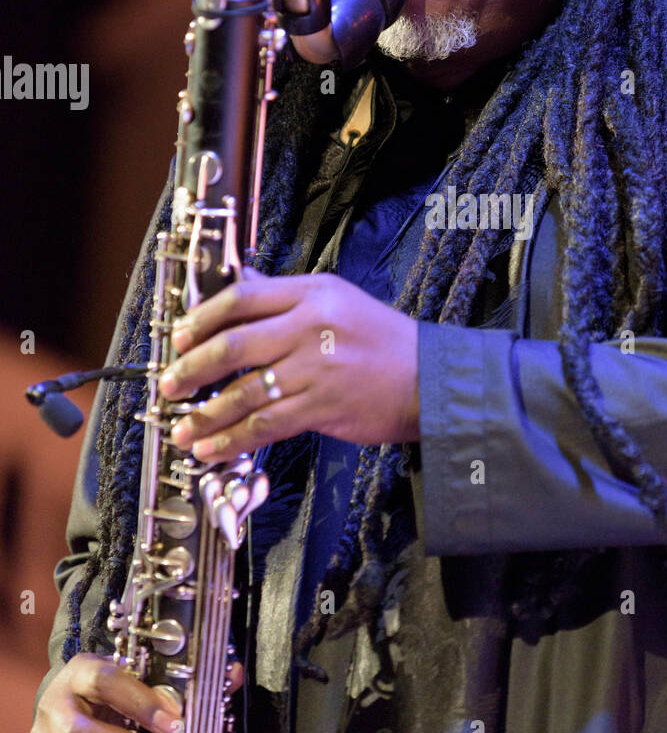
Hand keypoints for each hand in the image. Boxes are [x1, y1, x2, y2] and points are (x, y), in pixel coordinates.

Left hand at [158, 271, 420, 459]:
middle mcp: (310, 326)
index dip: (202, 319)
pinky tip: (212, 449)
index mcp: (311, 293)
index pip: (242, 297)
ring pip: (243, 392)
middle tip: (170, 386)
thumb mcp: (338, 299)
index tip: (180, 338)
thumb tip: (242, 283)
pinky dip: (232, 439)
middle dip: (191, 370)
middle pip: (233, 345)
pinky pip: (265, 424)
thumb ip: (286, 295)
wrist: (431, 379)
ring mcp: (316, 368)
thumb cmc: (383, 341)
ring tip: (183, 429)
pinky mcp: (322, 406)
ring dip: (205, 415)